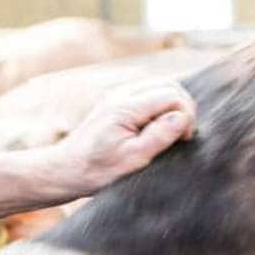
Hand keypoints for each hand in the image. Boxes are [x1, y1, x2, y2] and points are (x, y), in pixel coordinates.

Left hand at [49, 80, 196, 194]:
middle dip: (183, 106)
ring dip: (173, 105)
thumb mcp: (133, 159)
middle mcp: (121, 94)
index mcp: (125, 107)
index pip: (171, 95)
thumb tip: (183, 117)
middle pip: (169, 84)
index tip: (183, 139)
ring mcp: (118, 94)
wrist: (67, 169)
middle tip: (183, 135)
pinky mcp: (118, 100)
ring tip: (172, 131)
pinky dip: (162, 104)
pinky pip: (149, 92)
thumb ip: (159, 135)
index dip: (186, 115)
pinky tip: (159, 125)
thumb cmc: (98, 170)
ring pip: (161, 85)